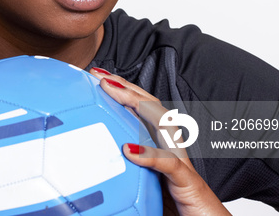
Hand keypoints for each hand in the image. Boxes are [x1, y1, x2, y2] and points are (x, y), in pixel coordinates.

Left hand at [90, 67, 229, 215]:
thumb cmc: (178, 210)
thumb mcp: (144, 186)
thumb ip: (126, 172)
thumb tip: (90, 169)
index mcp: (162, 148)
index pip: (143, 111)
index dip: (123, 91)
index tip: (97, 77)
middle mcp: (173, 150)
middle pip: (152, 107)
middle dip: (127, 87)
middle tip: (100, 75)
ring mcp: (182, 164)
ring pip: (162, 125)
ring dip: (136, 105)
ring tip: (112, 92)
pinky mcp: (188, 184)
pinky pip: (170, 164)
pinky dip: (151, 154)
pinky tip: (130, 149)